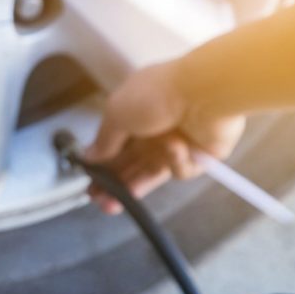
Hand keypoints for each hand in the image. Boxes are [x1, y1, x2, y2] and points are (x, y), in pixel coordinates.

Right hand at [84, 60, 245, 213]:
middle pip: (130, 164)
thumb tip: (89, 156)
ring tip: (118, 201)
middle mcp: (153, 130)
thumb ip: (103, 140)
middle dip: (114, 183)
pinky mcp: (198, 156)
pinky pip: (179, 170)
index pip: (114, 147)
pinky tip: (176, 148)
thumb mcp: (116, 114)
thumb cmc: (157, 94)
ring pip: (152, 173)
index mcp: (133, 115)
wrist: (205, 92)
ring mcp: (176, 144)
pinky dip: (176, 161)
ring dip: (135, 186)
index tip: (90, 182)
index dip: (101, 166)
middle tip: (100, 200)